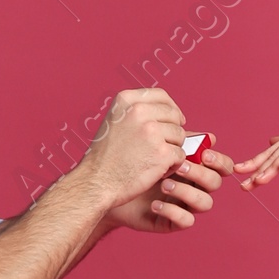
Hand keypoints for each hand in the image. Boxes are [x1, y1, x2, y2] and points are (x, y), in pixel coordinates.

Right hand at [80, 87, 186, 211]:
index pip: (161, 95)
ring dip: (173, 148)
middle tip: (160, 146)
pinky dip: (173, 165)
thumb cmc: (105, 156)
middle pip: (174, 115)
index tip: (175, 118)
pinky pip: (181, 155)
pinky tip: (158, 170)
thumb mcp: (114, 120)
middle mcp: (139, 112)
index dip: (171, 107)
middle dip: (172, 131)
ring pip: (180, 135)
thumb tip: (169, 110)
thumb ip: (137, 111)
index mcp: (126, 100)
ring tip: (154, 159)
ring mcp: (152, 132)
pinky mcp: (162, 153)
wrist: (97, 182)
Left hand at [106, 145, 232, 234]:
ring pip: (205, 203)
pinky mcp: (173, 221)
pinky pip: (186, 221)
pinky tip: (154, 204)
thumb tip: (210, 136)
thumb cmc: (133, 164)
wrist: (108, 186)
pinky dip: (172, 211)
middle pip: (215, 182)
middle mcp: (193, 186)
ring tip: (163, 184)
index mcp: (194, 166)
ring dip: (186, 192)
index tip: (204, 154)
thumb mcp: (156, 148)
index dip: (219, 161)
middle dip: (200, 173)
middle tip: (179, 166)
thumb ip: (180, 141)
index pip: (220, 165)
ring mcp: (184, 204)